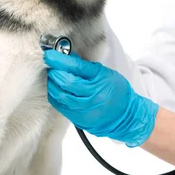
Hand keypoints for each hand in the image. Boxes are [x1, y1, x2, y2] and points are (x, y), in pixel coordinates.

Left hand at [43, 50, 158, 147]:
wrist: (125, 116)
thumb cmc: (117, 91)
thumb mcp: (106, 73)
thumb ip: (86, 66)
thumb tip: (67, 57)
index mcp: (100, 80)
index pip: (76, 68)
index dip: (60, 60)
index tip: (49, 55)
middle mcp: (93, 96)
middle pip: (66, 82)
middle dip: (55, 72)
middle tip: (50, 66)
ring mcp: (85, 110)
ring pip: (61, 96)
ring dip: (53, 84)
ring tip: (53, 77)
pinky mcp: (79, 120)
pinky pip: (61, 107)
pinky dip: (55, 97)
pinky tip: (55, 90)